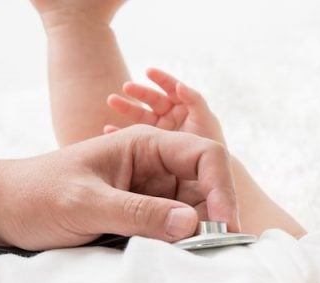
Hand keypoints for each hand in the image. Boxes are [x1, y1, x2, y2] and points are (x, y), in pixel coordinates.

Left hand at [0, 125, 238, 248]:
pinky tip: (178, 262)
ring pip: (194, 212)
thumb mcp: (84, 204)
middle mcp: (154, 167)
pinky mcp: (141, 218)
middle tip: (214, 252)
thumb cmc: (35, 196)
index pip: (205, 156)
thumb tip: (191, 223)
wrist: (0, 211)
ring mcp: (149, 193)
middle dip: (215, 216)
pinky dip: (181, 246)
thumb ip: (137, 213)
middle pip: (207, 187)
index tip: (223, 226)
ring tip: (194, 260)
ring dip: (199, 235)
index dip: (222, 188)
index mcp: (144, 146)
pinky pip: (173, 231)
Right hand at [105, 68, 225, 144]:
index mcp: (183, 106)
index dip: (161, 79)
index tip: (149, 71)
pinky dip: (121, 132)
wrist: (207, 173)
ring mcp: (159, 129)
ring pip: (139, 115)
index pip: (171, 88)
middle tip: (125, 87)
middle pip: (151, 100)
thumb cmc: (211, 144)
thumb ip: (195, 101)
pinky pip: (133, 136)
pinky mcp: (150, 144)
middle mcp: (169, 115)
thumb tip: (180, 84)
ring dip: (125, 107)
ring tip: (112, 100)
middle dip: (138, 93)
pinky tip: (108, 129)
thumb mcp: (206, 120)